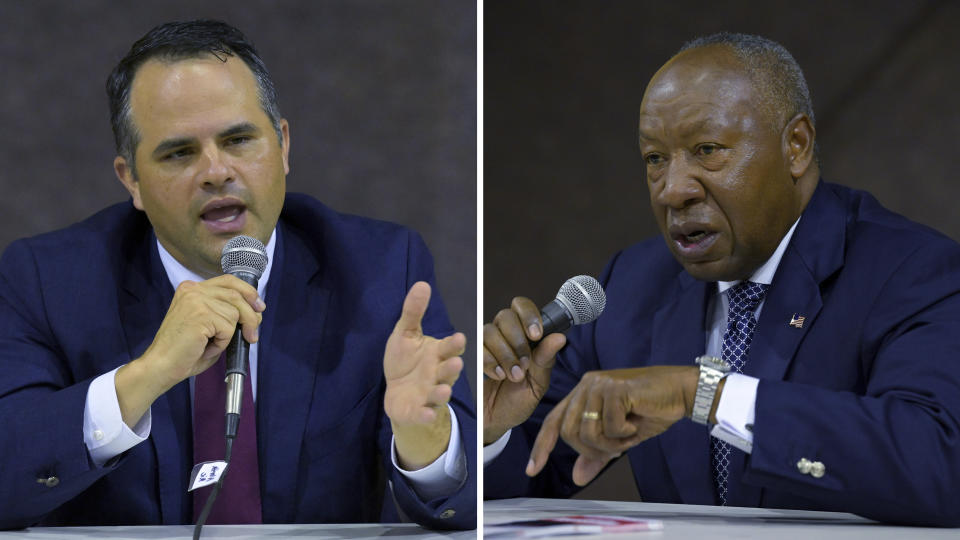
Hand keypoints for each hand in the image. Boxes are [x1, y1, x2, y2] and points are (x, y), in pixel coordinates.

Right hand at [116, 274, 264, 425]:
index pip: (229, 281)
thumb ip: (226, 312)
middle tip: (253, 334)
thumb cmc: (184, 351)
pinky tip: (207, 346)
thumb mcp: (208, 324)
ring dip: (231, 333)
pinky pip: (228, 327)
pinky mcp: (201, 314)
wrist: (161, 365)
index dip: (248, 292)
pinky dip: (223, 341)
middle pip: (236, 294)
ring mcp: (196, 300)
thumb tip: (255, 311)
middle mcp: (193, 290)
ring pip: (235, 313)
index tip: (259, 306)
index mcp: (191, 288)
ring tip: (213, 344)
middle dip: (251, 315)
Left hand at [384, 281, 465, 468]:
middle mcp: (438, 375)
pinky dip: (425, 415)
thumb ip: (414, 312)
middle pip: (448, 372)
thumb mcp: (405, 334)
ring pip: (440, 394)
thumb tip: (422, 283)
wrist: (397, 393)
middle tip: (455, 364)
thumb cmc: (405, 360)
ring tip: (443, 391)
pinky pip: (424, 414)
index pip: (450, 348)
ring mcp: (430, 394)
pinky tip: (426, 414)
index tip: (459, 338)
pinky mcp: (418, 411)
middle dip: (451, 369)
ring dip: (442, 393)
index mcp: (438, 354)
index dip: (454, 345)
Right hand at [482, 297, 566, 443]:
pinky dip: (490, 362)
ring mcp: (487, 344)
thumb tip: (560, 337)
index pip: (523, 307)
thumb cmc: (517, 402)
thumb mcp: (537, 384)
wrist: (494, 421)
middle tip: (524, 365)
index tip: (535, 335)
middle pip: (506, 316)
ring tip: (512, 376)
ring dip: (504, 354)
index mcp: (525, 336)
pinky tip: (498, 376)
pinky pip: (478, 347)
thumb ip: (546, 360)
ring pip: (491, 330)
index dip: (529, 316)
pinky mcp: (472, 354)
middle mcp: (505, 335)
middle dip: (517, 341)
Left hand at [526, 366, 697, 485]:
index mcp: (582, 393)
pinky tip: (636, 421)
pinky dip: (625, 432)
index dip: (541, 447)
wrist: (680, 392)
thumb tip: (577, 477)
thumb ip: (596, 454)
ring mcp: (599, 384)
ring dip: (611, 443)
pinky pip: (609, 425)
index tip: (531, 469)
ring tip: (628, 433)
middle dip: (592, 449)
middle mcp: (586, 385)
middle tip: (616, 447)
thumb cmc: (650, 410)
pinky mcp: (615, 388)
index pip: (553, 422)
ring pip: (587, 431)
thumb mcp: (619, 438)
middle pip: (570, 432)